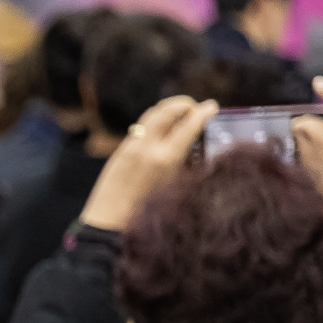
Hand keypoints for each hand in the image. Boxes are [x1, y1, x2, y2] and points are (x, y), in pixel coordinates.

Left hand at [79, 95, 218, 232]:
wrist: (110, 220)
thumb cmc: (148, 211)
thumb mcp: (176, 189)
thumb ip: (189, 163)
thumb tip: (201, 145)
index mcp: (166, 159)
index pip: (189, 124)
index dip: (204, 112)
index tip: (212, 106)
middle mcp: (148, 148)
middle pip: (169, 110)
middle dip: (185, 103)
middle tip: (195, 106)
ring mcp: (132, 146)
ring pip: (153, 113)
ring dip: (169, 108)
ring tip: (181, 112)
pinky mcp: (122, 149)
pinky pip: (142, 126)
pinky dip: (156, 119)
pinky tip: (162, 126)